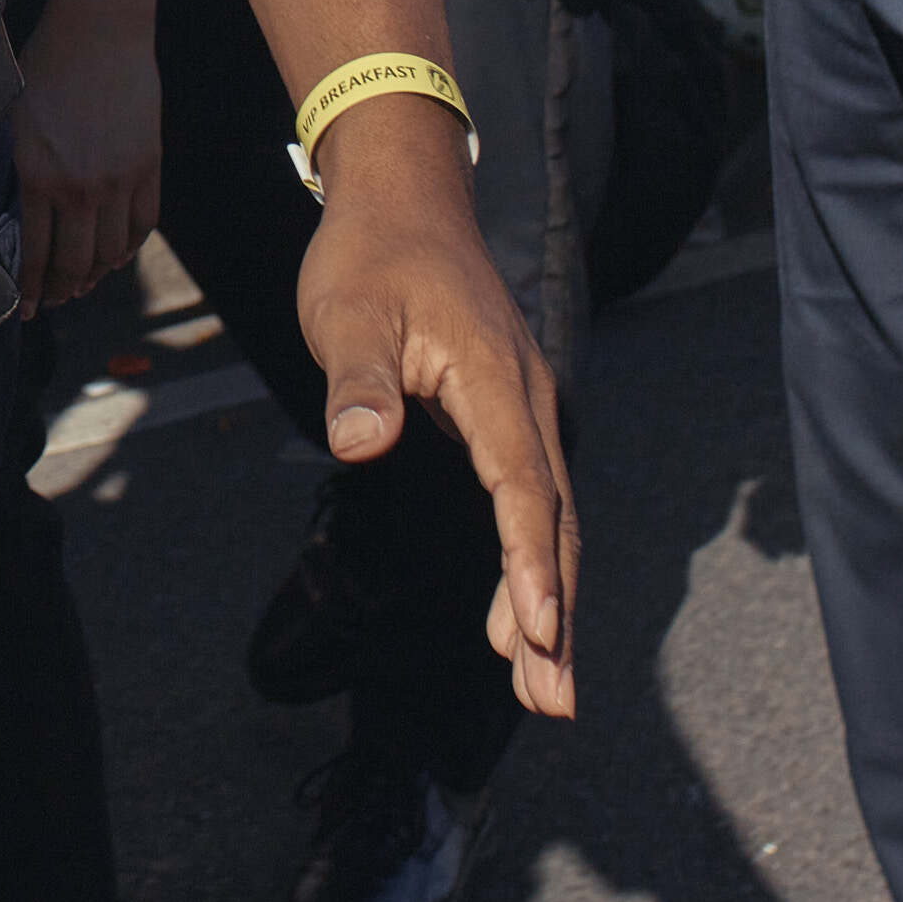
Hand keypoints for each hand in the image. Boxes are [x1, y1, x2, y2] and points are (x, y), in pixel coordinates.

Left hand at [8, 27, 157, 312]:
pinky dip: (130, 246)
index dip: (31, 290)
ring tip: (84, 281)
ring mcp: (118, 180)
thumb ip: (7, 166)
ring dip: (97, 274)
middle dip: (63, 290)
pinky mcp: (148, 166)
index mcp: (37, 177)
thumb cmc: (46, 65)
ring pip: (111, 250)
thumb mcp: (9, 117)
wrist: (100, 32)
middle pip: (75, 263)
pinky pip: (143, 223)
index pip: (34, 254)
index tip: (27, 309)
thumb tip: (0, 208)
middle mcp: (79, 187)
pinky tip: (118, 253)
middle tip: (56, 300)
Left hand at [293, 95, 579, 717]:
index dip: (527, 562)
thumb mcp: (346, 313)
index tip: (535, 631)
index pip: (521, 485)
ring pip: (551, 520)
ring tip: (543, 692)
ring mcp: (526, 410)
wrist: (404, 199)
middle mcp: (528, 400)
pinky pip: (534, 504)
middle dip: (555, 615)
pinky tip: (518, 624)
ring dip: (550, 604)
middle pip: (554, 522)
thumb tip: (362, 444)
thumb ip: (359, 382)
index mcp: (494, 379)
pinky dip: (535, 566)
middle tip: (551, 702)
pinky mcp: (511, 418)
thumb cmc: (369, 256)